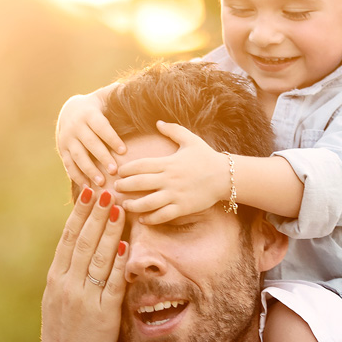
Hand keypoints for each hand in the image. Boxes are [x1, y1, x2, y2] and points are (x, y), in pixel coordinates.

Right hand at [40, 187, 129, 341]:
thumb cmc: (64, 335)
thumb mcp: (57, 301)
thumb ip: (67, 276)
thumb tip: (77, 249)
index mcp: (55, 280)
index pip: (68, 239)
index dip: (79, 214)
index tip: (88, 193)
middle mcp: (67, 286)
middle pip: (83, 242)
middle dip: (96, 214)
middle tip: (106, 189)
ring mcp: (84, 299)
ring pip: (97, 257)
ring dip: (109, 230)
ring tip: (119, 208)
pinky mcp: (102, 314)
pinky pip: (111, 283)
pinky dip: (117, 263)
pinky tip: (124, 245)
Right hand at [56, 91, 126, 188]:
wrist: (69, 111)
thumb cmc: (96, 106)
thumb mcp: (104, 97)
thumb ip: (117, 94)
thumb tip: (134, 87)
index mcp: (89, 114)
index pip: (101, 127)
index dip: (112, 139)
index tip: (124, 151)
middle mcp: (76, 127)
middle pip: (90, 143)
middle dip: (102, 157)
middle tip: (115, 171)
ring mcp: (67, 139)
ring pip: (78, 156)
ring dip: (89, 170)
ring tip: (102, 183)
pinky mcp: (62, 150)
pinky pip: (69, 165)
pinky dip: (77, 176)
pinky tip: (87, 187)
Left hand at [115, 121, 229, 223]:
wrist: (225, 176)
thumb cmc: (207, 157)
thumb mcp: (190, 139)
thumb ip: (173, 130)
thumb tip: (158, 122)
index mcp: (168, 162)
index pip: (141, 165)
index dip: (126, 169)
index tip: (118, 172)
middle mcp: (169, 179)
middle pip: (140, 183)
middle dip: (124, 186)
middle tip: (116, 188)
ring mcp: (176, 194)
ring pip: (148, 202)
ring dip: (133, 205)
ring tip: (125, 205)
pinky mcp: (183, 207)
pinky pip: (163, 216)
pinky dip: (150, 219)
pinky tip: (142, 219)